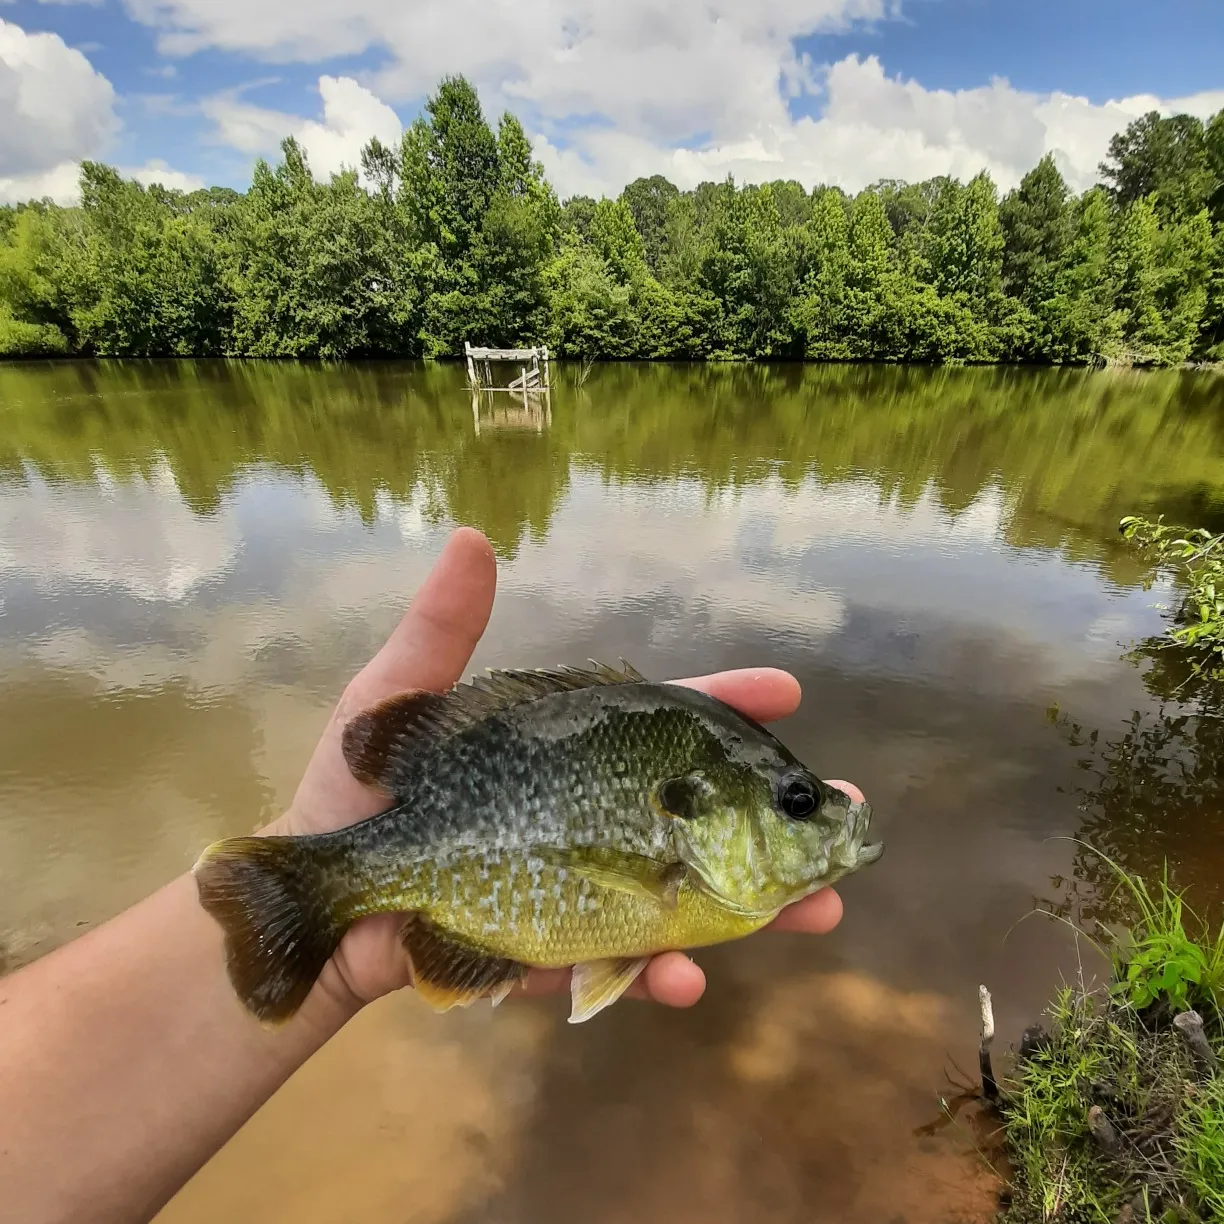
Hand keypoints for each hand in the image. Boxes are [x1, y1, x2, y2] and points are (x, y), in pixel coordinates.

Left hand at [265, 527, 852, 1015]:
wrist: (322, 898)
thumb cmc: (357, 789)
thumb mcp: (395, 704)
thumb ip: (439, 632)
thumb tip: (473, 539)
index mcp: (568, 751)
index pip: (661, 721)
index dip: (725, 706)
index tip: (786, 690)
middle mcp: (590, 814)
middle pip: (699, 814)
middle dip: (778, 821)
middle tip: (851, 819)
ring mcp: (579, 884)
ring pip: (683, 895)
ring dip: (756, 910)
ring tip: (818, 916)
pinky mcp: (555, 949)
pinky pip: (615, 963)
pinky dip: (653, 973)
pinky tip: (682, 979)